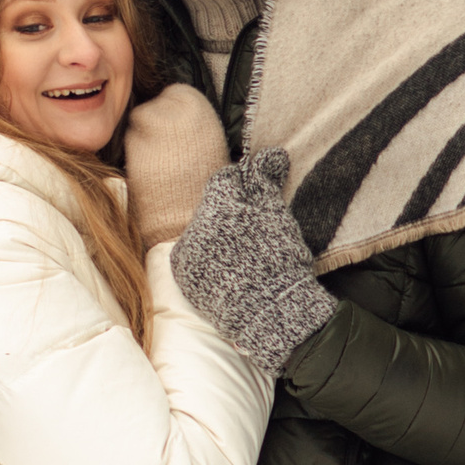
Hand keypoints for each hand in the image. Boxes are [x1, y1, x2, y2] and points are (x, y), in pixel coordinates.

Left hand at [173, 145, 336, 375]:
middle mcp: (196, 225)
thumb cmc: (281, 260)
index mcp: (220, 205)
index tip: (256, 203)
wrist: (271, 312)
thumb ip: (267, 179)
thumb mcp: (278, 215)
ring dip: (217, 237)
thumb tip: (270, 153)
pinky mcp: (183, 276)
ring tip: (242, 257)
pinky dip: (207, 260)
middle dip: (229, 214)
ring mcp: (187, 252)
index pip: (225, 180)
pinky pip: (193, 258)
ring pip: (201, 232)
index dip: (243, 188)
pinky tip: (229, 271)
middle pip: (211, 207)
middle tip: (252, 234)